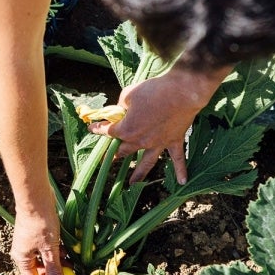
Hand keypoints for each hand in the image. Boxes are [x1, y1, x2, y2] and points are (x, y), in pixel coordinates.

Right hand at [9, 204, 62, 274]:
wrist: (36, 197)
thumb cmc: (40, 223)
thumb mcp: (50, 249)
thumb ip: (53, 270)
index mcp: (22, 259)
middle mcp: (24, 253)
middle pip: (40, 271)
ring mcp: (31, 243)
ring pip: (46, 260)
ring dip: (59, 264)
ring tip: (73, 267)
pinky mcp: (39, 235)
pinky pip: (49, 249)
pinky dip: (58, 253)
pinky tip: (69, 252)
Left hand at [89, 65, 230, 183]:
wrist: (181, 92)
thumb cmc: (153, 90)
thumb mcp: (129, 94)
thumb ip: (121, 105)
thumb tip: (121, 110)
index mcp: (127, 130)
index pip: (108, 132)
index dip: (99, 129)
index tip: (92, 128)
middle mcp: (141, 141)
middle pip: (124, 150)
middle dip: (115, 154)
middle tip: (110, 159)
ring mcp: (158, 144)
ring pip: (147, 162)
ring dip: (139, 174)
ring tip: (132, 184)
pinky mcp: (174, 140)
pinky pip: (178, 159)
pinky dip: (181, 170)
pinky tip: (182, 181)